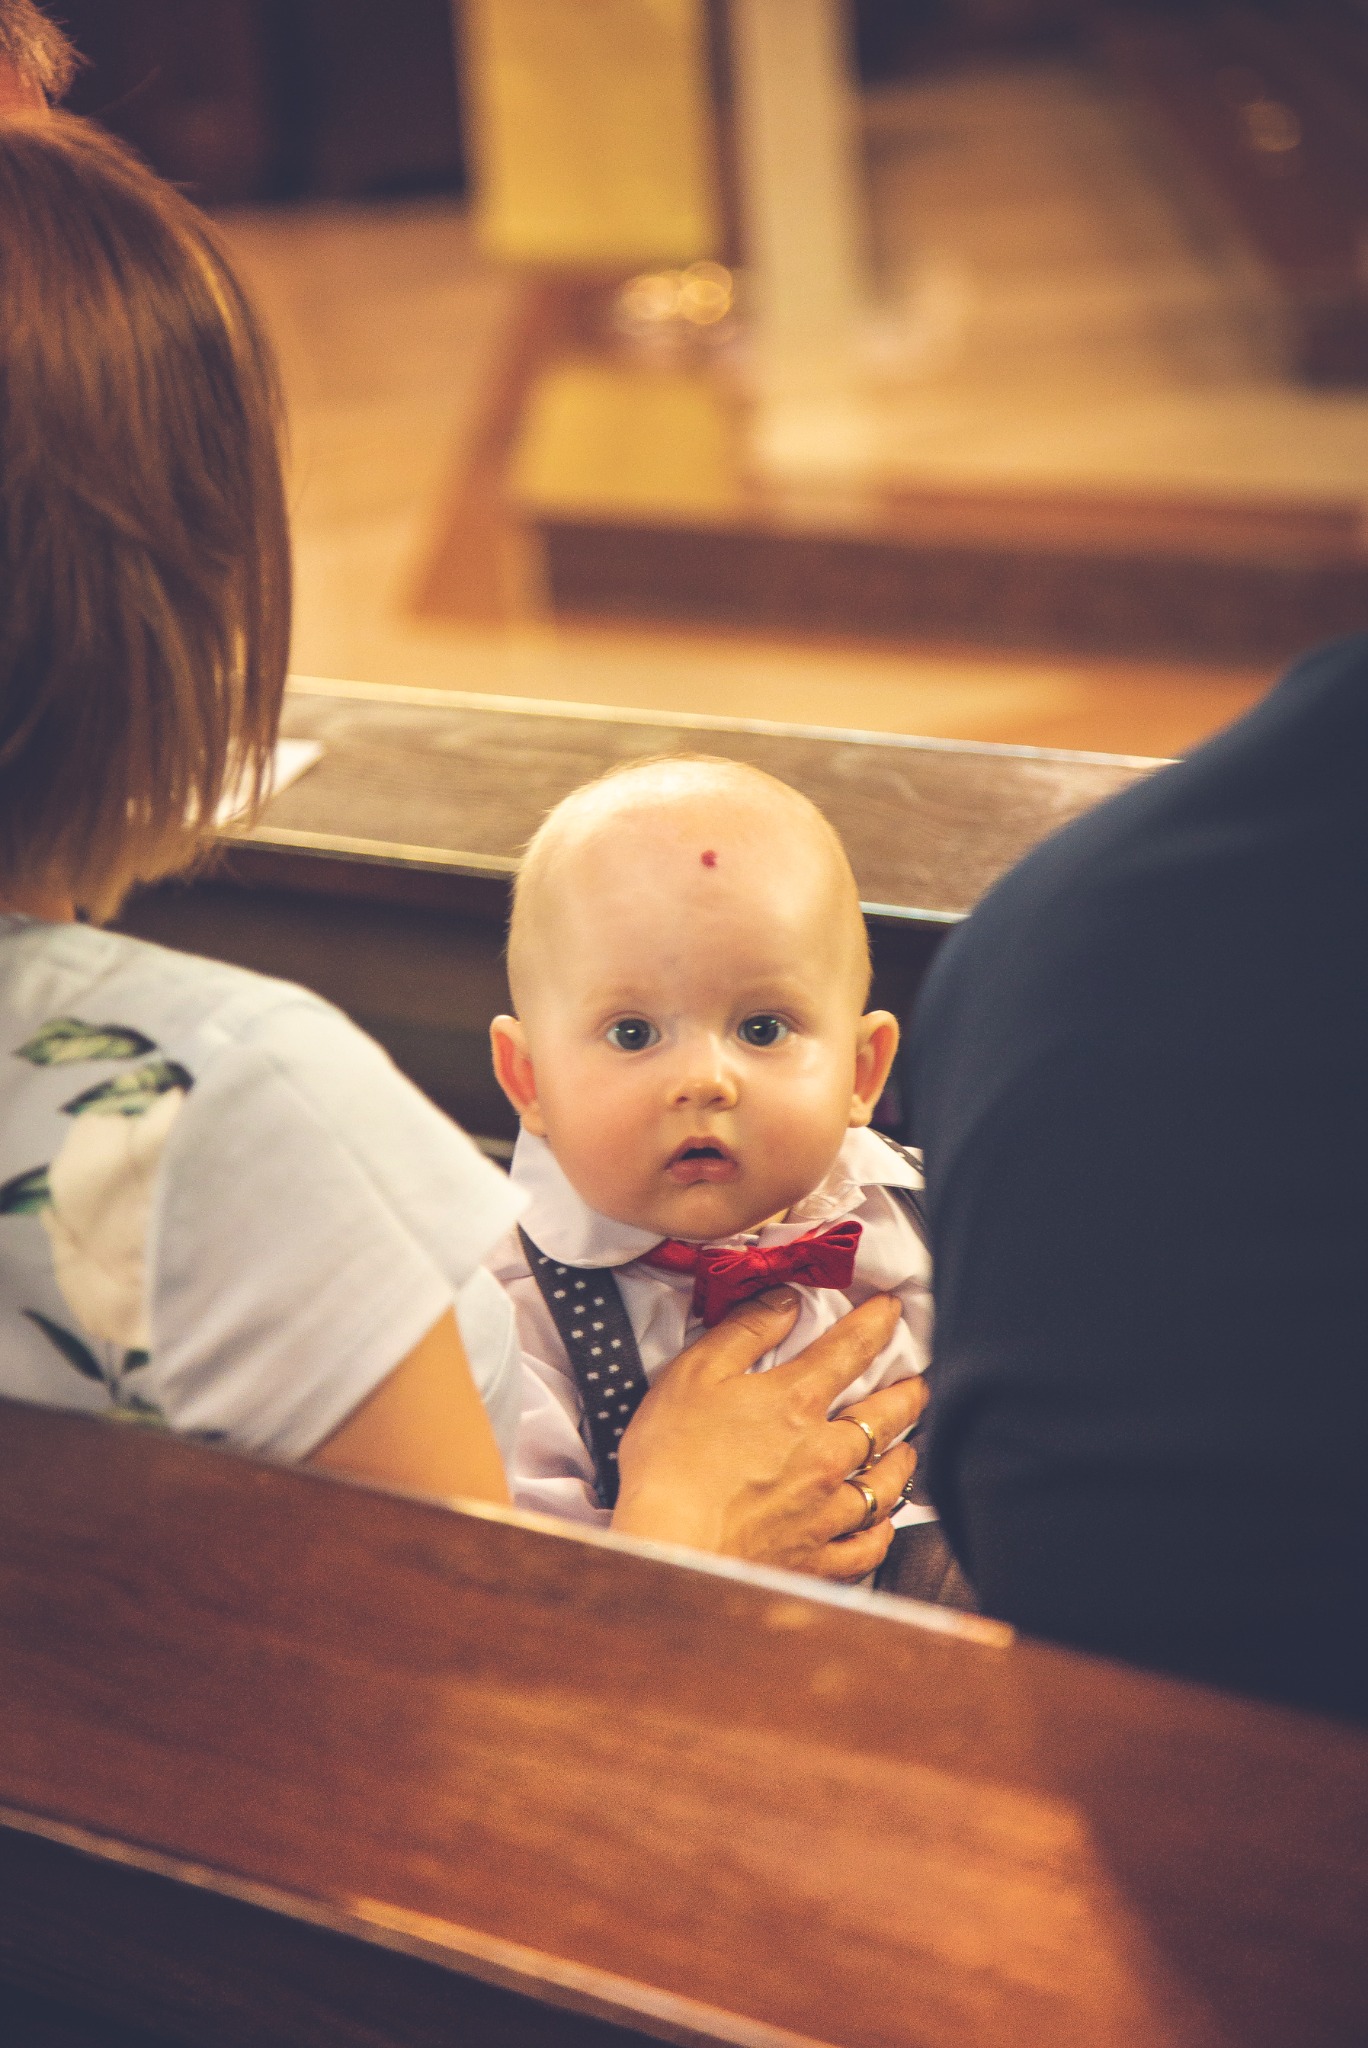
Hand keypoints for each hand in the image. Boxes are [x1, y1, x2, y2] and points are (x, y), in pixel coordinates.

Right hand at [611, 1289, 928, 1580]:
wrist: (670, 1548)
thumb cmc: (671, 1461)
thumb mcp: (694, 1374)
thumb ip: (745, 1331)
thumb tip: (786, 1300)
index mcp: (795, 1402)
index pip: (851, 1349)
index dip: (876, 1323)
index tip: (891, 1310)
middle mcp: (825, 1454)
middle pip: (885, 1416)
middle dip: (908, 1394)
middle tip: (918, 1384)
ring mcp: (825, 1510)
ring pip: (886, 1481)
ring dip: (903, 1459)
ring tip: (908, 1448)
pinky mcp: (816, 1558)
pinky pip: (867, 1546)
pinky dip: (882, 1532)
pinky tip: (883, 1524)